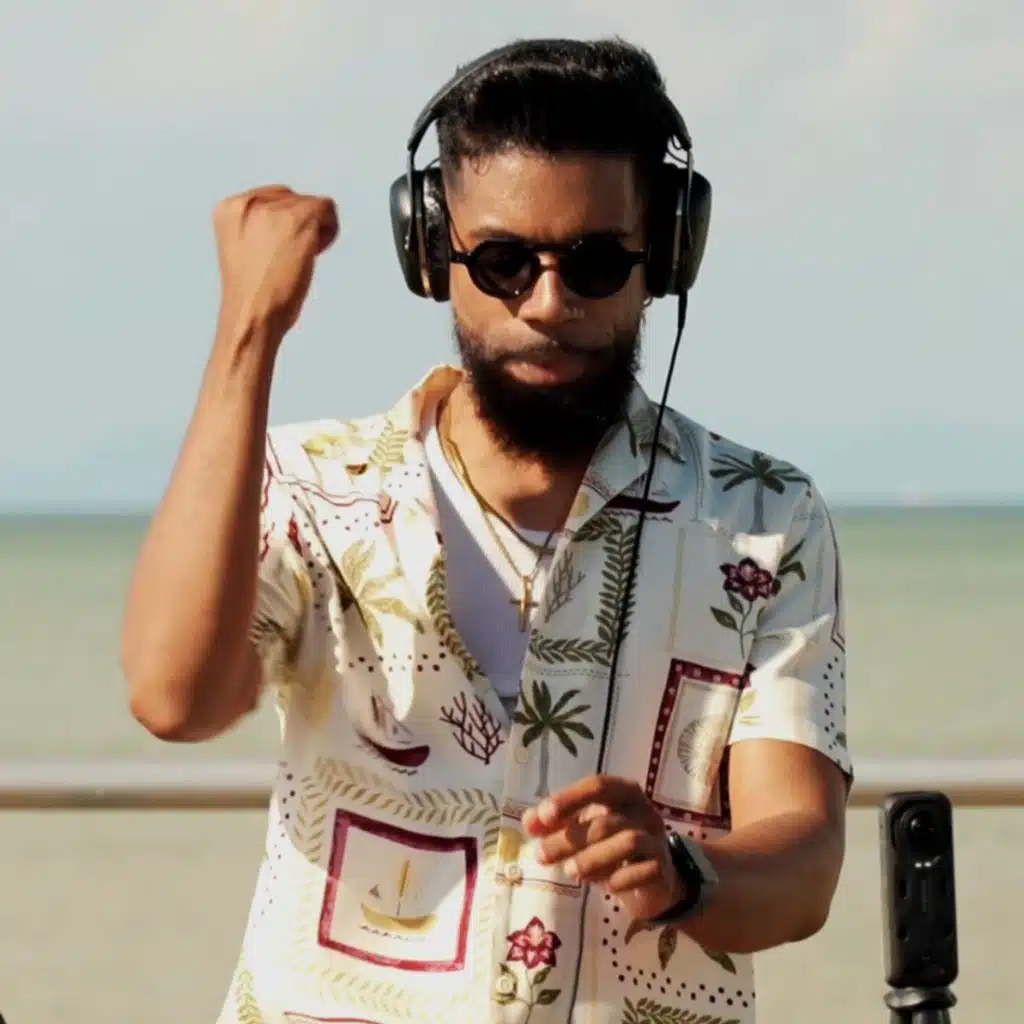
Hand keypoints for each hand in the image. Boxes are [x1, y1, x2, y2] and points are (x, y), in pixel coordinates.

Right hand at [213, 185, 338, 342]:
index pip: (272, 197)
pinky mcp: (298, 219)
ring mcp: (273, 210)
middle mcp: (248, 203)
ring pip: (312, 204)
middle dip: (299, 225)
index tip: (280, 250)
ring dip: (316, 230)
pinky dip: (330, 230)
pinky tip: (315, 253)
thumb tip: (292, 220)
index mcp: (228, 209)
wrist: (252, 316)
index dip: (283, 223)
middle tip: (290, 258)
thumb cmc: (252, 296)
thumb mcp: (245, 250)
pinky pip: (328, 207)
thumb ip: (260, 227)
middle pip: (293, 198)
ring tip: (300, 258)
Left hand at [522, 775, 683, 921]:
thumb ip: (555, 823)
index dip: (570, 798)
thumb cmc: (610, 846)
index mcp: (623, 793)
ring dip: (593, 858)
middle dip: (570, 838)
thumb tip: (530, 821)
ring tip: (569, 871)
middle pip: (606, 820)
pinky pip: (645, 869)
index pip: (598, 786)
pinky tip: (605, 886)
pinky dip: (622, 877)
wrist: (651, 881)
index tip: (544, 815)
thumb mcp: (582, 830)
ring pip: (628, 841)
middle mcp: (644, 811)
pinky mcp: (663, 868)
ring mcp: (656, 839)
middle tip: (541, 855)